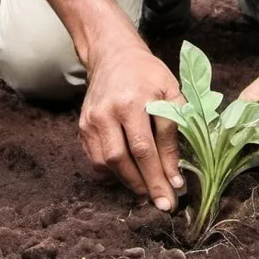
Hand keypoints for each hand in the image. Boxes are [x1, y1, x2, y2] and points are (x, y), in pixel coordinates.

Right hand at [80, 39, 184, 210]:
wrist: (113, 55)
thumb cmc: (147, 73)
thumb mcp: (170, 90)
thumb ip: (175, 126)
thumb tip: (176, 171)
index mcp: (131, 100)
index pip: (146, 146)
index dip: (161, 172)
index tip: (175, 193)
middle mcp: (107, 112)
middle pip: (124, 159)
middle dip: (146, 185)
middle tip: (163, 203)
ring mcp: (91, 120)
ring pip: (108, 163)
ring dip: (129, 182)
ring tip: (148, 191)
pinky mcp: (83, 127)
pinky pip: (96, 160)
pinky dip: (113, 172)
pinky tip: (130, 174)